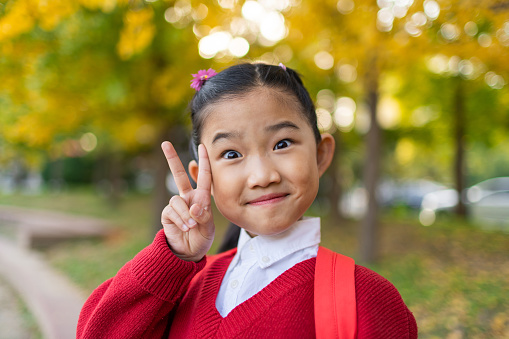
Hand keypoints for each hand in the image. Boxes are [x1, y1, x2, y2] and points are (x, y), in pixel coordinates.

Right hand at [160, 141, 213, 261]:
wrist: (189, 253)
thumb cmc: (202, 238)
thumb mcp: (208, 228)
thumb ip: (203, 216)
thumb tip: (194, 207)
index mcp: (201, 198)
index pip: (203, 177)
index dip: (203, 162)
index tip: (203, 146)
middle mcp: (188, 198)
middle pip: (178, 174)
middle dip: (172, 158)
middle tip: (165, 143)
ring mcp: (177, 206)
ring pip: (177, 200)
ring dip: (185, 214)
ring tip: (191, 226)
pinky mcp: (167, 214)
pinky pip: (172, 211)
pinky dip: (180, 220)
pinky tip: (184, 228)